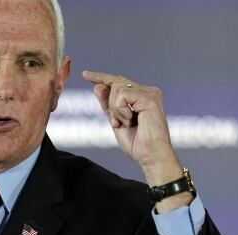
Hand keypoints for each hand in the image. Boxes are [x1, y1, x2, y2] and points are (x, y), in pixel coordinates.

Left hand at [82, 70, 192, 211]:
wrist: (151, 157)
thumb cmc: (138, 144)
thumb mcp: (116, 122)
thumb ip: (108, 105)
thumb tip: (98, 86)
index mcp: (141, 96)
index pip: (118, 82)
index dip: (101, 78)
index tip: (85, 75)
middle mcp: (148, 91)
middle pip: (115, 83)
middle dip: (109, 103)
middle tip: (118, 123)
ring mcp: (150, 93)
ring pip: (116, 89)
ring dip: (115, 110)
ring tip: (126, 124)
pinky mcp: (150, 98)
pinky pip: (122, 96)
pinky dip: (120, 111)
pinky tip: (130, 121)